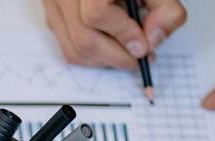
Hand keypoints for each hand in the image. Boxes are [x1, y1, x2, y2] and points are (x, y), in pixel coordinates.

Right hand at [43, 0, 185, 68]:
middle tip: (140, 56)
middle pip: (83, 38)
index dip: (122, 33)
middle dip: (116, 56)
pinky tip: (112, 42)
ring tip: (127, 51)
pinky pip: (67, 46)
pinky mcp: (50, 12)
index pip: (96, 13)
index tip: (144, 45)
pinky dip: (93, 53)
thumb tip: (151, 41)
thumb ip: (164, 8)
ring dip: (104, 60)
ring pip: (73, 49)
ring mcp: (52, 2)